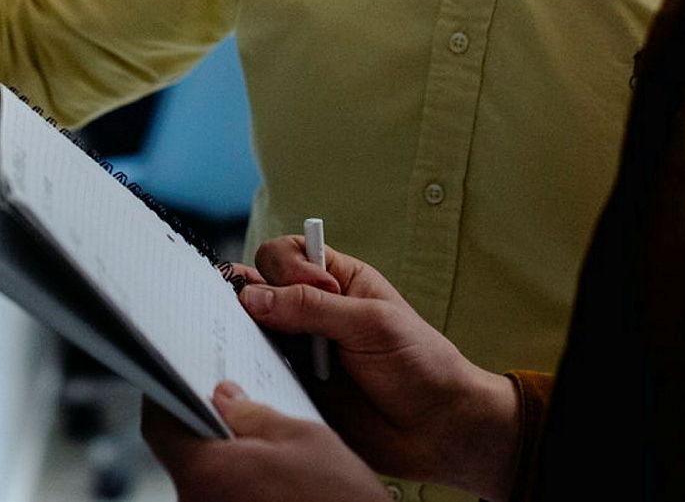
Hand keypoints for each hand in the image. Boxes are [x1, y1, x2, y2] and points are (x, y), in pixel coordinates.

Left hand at [142, 383, 387, 501]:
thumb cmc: (337, 500)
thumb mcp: (302, 437)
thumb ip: (253, 412)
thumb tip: (224, 396)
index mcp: (207, 474)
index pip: (161, 425)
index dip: (170, 395)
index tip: (182, 379)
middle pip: (182, 453)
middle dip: (203, 425)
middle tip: (228, 403)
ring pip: (203, 477)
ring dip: (222, 456)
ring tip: (255, 439)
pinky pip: (219, 497)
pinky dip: (235, 481)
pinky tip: (264, 471)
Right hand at [240, 237, 522, 498]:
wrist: (440, 429)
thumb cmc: (420, 364)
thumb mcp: (372, 322)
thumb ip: (313, 307)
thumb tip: (252, 297)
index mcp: (335, 281)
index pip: (284, 255)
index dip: (286, 267)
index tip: (316, 290)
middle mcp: (310, 313)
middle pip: (257, 289)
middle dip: (249, 297)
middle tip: (259, 318)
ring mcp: (299, 352)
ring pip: (250, 332)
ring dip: (244, 336)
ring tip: (249, 346)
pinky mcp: (294, 390)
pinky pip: (258, 376)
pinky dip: (249, 374)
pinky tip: (253, 378)